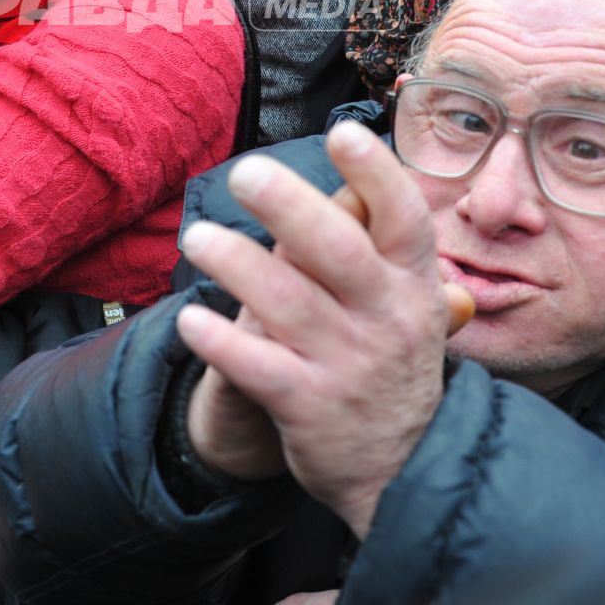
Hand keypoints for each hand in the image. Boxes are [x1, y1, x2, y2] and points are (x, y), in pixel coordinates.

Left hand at [176, 121, 473, 538]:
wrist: (400, 472)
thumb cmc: (392, 364)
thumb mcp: (414, 307)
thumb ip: (387, 249)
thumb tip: (360, 177)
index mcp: (413, 284)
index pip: (402, 217)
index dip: (375, 173)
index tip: (342, 132)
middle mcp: (386, 319)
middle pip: (337, 250)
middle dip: (289, 207)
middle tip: (243, 173)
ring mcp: (348, 364)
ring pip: (287, 304)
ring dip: (236, 265)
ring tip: (195, 238)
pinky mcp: (308, 408)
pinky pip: (258, 368)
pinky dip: (222, 341)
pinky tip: (190, 320)